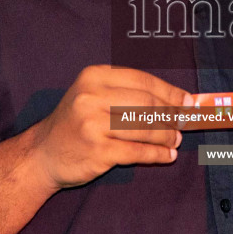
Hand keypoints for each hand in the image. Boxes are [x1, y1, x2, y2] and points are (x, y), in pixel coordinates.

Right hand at [24, 65, 186, 190]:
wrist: (42, 154)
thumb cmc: (76, 123)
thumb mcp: (93, 96)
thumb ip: (128, 94)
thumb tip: (177, 100)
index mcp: (94, 77)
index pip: (143, 81)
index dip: (170, 92)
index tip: (189, 102)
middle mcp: (92, 97)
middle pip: (147, 104)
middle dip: (171, 116)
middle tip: (185, 124)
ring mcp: (93, 125)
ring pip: (145, 128)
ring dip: (167, 136)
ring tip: (175, 140)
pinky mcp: (98, 151)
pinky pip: (138, 151)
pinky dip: (158, 155)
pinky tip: (167, 156)